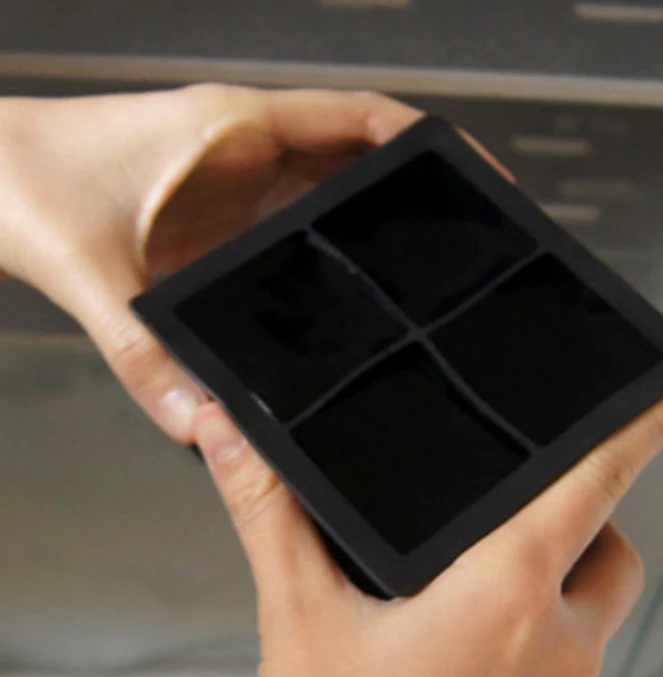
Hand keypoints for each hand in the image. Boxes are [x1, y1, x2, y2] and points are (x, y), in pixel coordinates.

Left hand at [0, 85, 422, 441]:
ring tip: (422, 271)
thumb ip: (144, 356)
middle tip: (462, 238)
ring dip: (373, 220)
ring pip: (330, 189)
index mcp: (234, 130)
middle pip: (359, 157)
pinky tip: (345, 292)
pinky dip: (327, 246)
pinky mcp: (221, 206)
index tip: (469, 169)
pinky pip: (295, 220)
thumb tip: (198, 423)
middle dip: (414, 191)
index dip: (423, 140)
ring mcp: (236, 176)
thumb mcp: (90, 272)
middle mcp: (246, 146)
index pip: (359, 118)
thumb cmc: (23, 183)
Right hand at [194, 374, 662, 676]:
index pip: (594, 488)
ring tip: (506, 542)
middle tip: (543, 481)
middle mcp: (551, 642)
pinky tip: (484, 613)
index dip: (642, 430)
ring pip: (599, 599)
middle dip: (589, 504)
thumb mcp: (298, 616)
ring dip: (570, 561)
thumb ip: (270, 514)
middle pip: (609, 543)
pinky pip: (574, 645)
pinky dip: (550, 612)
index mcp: (506, 596)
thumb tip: (236, 444)